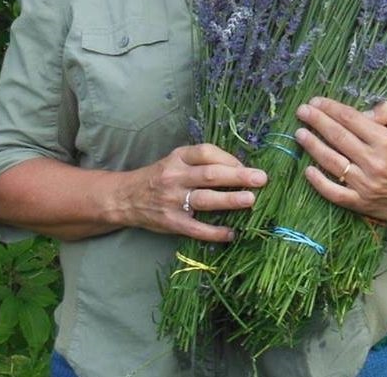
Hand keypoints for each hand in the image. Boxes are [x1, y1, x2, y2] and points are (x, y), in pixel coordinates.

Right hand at [116, 143, 266, 242]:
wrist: (125, 198)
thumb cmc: (159, 177)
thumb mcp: (176, 161)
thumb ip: (200, 162)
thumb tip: (238, 168)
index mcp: (178, 158)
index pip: (206, 153)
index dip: (228, 158)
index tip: (246, 165)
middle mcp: (175, 176)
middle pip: (210, 174)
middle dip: (238, 176)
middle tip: (261, 179)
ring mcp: (172, 200)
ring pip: (204, 199)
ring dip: (229, 199)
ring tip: (250, 200)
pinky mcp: (171, 222)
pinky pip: (196, 228)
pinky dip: (214, 232)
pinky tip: (231, 233)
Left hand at [295, 97, 386, 223]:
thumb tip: (363, 112)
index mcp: (386, 141)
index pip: (350, 119)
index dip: (330, 108)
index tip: (315, 101)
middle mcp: (374, 161)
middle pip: (337, 137)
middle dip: (316, 121)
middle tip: (302, 111)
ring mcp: (366, 184)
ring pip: (332, 162)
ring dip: (312, 146)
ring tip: (300, 134)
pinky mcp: (362, 203)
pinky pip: (335, 193)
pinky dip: (319, 182)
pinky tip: (307, 170)